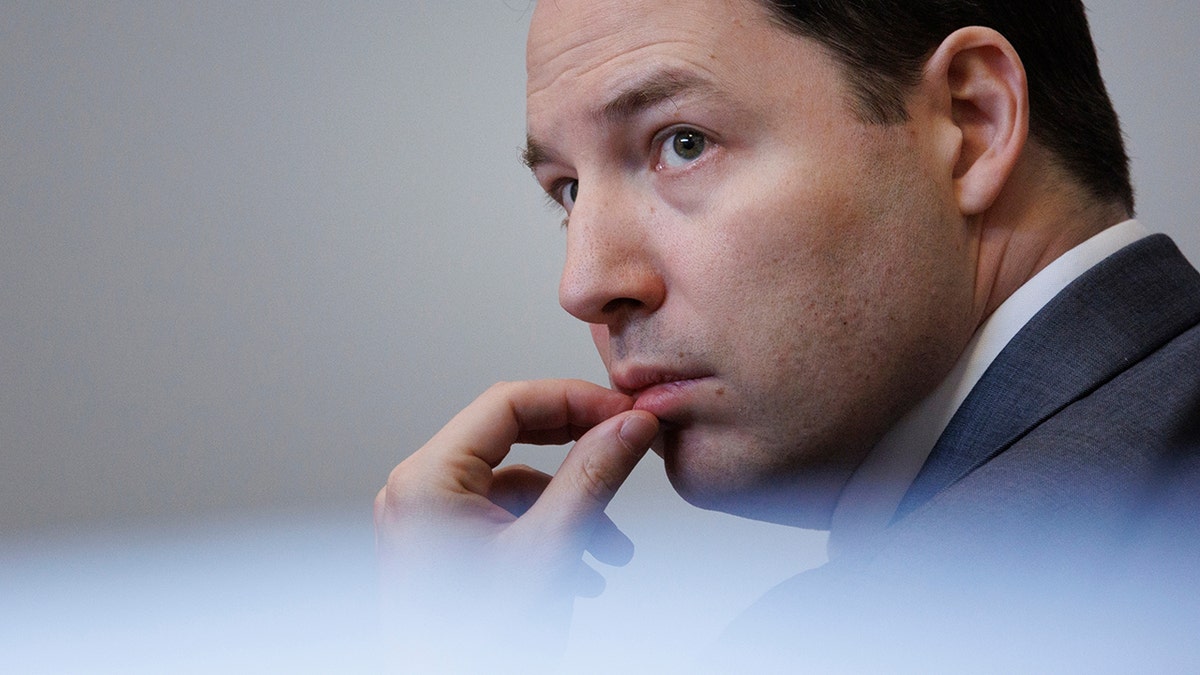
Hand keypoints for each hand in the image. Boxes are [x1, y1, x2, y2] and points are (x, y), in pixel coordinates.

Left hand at [374, 379, 658, 659]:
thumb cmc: (473, 643)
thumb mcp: (548, 550)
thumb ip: (592, 478)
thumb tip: (627, 425)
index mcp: (427, 479)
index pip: (507, 404)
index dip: (574, 399)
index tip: (622, 411)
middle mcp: (418, 491)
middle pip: (510, 437)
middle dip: (576, 450)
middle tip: (625, 445)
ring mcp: (427, 520)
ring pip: (513, 484)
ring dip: (569, 506)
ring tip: (611, 547)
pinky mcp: (441, 546)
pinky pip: (501, 517)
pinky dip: (545, 530)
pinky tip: (582, 568)